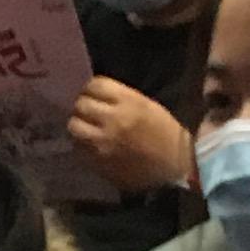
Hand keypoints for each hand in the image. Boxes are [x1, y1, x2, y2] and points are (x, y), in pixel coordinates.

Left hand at [66, 79, 198, 191]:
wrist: (176, 165)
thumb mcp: (146, 105)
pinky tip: (91, 145)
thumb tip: (94, 95)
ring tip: (86, 128)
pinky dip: (82, 145)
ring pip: (74, 127)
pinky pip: (79, 148)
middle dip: (82, 106)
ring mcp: (102, 143)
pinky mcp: (98, 162)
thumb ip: (119, 98)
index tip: (92, 94)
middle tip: (87, 111)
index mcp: (128, 101)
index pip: (94, 85)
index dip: (91, 89)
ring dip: (78, 126)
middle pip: (80, 105)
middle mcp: (112, 120)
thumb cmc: (164, 132)